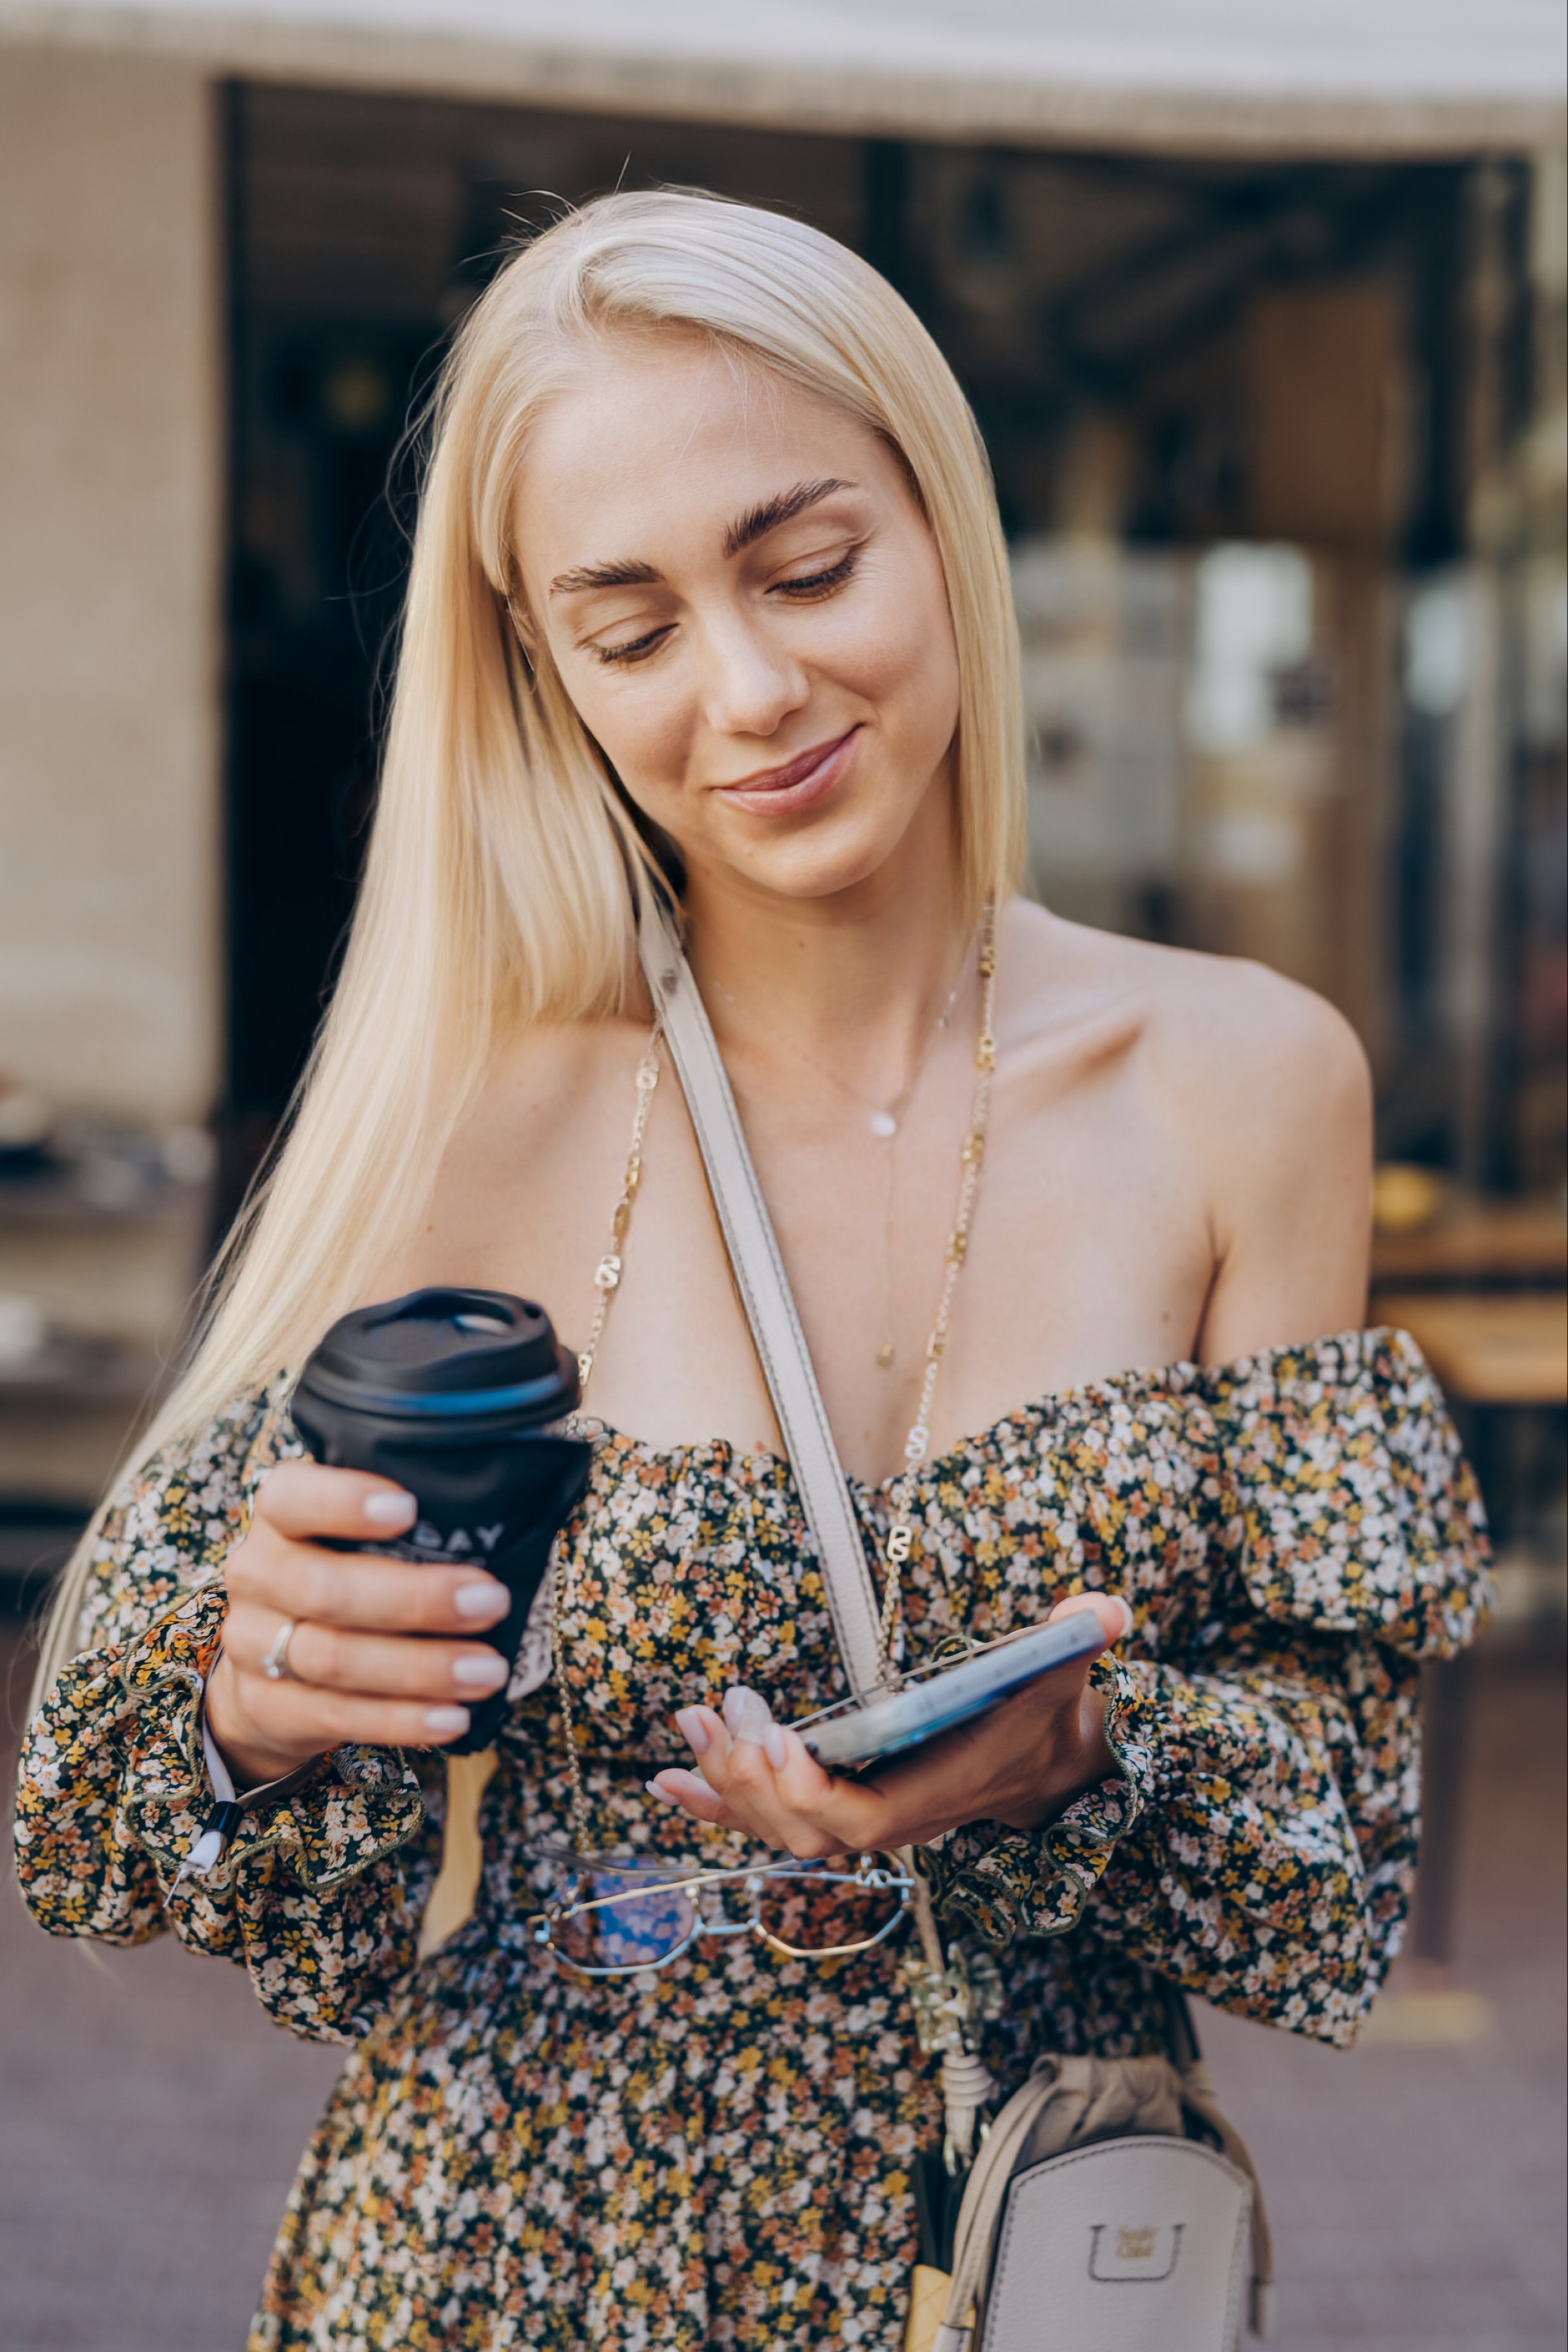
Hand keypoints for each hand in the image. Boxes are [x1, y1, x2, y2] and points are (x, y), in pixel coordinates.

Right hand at [205, 1458, 514, 1785]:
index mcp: (279, 1515)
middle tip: (491, 1600)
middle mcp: (257, 1573)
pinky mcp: (266, 1706)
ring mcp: (251, 1644)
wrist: (266, 1661)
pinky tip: (452, 1718)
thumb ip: (412, 1526)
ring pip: (335, 1658)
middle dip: (416, 1598)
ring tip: (488, 1671)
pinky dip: (401, 1719)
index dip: (343, 1500)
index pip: (292, 1496)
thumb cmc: (345, 1575)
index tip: (409, 1507)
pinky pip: (337, 1715)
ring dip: (421, 1668)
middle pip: (325, 1587)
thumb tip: (513, 1518)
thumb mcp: (359, 1538)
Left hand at [647, 1592, 1130, 1859]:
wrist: (1049, 1767)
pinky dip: (715, 1803)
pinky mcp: (837, 1805)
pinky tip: (670, 1778)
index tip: (776, 1741)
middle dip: (751, 1779)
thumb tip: (1098, 1615)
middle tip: (721, 1713)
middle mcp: (892, 1820)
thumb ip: (1080, 1642)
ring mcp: (860, 1819)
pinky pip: (766, 1817)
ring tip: (690, 1725)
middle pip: (802, 1827)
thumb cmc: (1045, 1714)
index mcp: (936, 1794)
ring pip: (776, 1825)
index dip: (812, 1793)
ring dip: (725, 1783)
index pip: (862, 1820)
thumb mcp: (1066, 1672)